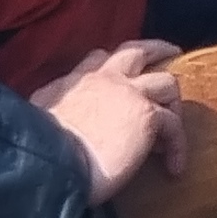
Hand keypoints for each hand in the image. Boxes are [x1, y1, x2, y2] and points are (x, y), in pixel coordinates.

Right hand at [31, 40, 185, 203]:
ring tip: (172, 134)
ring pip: (167, 83)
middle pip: (137, 51)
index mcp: (75, 81)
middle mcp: (104, 79)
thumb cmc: (42, 152)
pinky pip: (174, 125)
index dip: (116, 64)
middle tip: (171, 53)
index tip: (124, 78)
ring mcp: (129, 93)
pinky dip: (178, 146)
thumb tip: (48, 115)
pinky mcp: (147, 115)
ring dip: (173, 106)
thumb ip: (50, 106)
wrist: (53, 165)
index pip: (100, 59)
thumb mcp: (38, 117)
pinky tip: (174, 167)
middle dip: (157, 49)